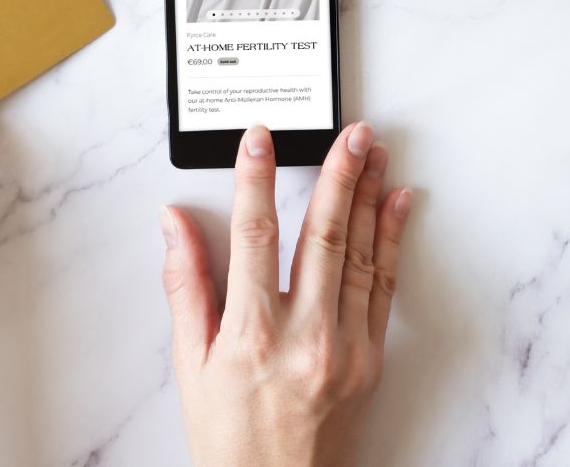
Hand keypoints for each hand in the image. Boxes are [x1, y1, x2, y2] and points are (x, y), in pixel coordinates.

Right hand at [162, 122, 411, 466]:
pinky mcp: (371, 357)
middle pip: (323, 235)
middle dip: (339, 174)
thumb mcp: (191, 365)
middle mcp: (305, 336)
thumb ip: (186, 286)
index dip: (255, 179)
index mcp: (252, 335)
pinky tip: (395, 204)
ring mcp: (346, 346)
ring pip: (361, 253)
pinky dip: (391, 238)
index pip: (254, 235)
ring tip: (374, 153)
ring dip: (369, 195)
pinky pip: (384, 285)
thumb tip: (174, 225)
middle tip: (351, 132)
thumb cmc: (231, 437)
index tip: (259, 139)